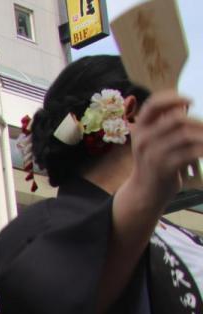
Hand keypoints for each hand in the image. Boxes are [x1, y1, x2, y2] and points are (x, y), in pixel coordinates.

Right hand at [127, 91, 202, 211]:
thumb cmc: (154, 161)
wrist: (144, 192)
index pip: (154, 104)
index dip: (173, 98)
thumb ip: (163, 124)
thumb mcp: (152, 141)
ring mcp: (153, 154)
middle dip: (198, 121)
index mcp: (140, 129)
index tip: (191, 100)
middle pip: (177, 118)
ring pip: (186, 135)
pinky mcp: (165, 167)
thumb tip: (187, 105)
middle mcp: (144, 139)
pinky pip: (191, 152)